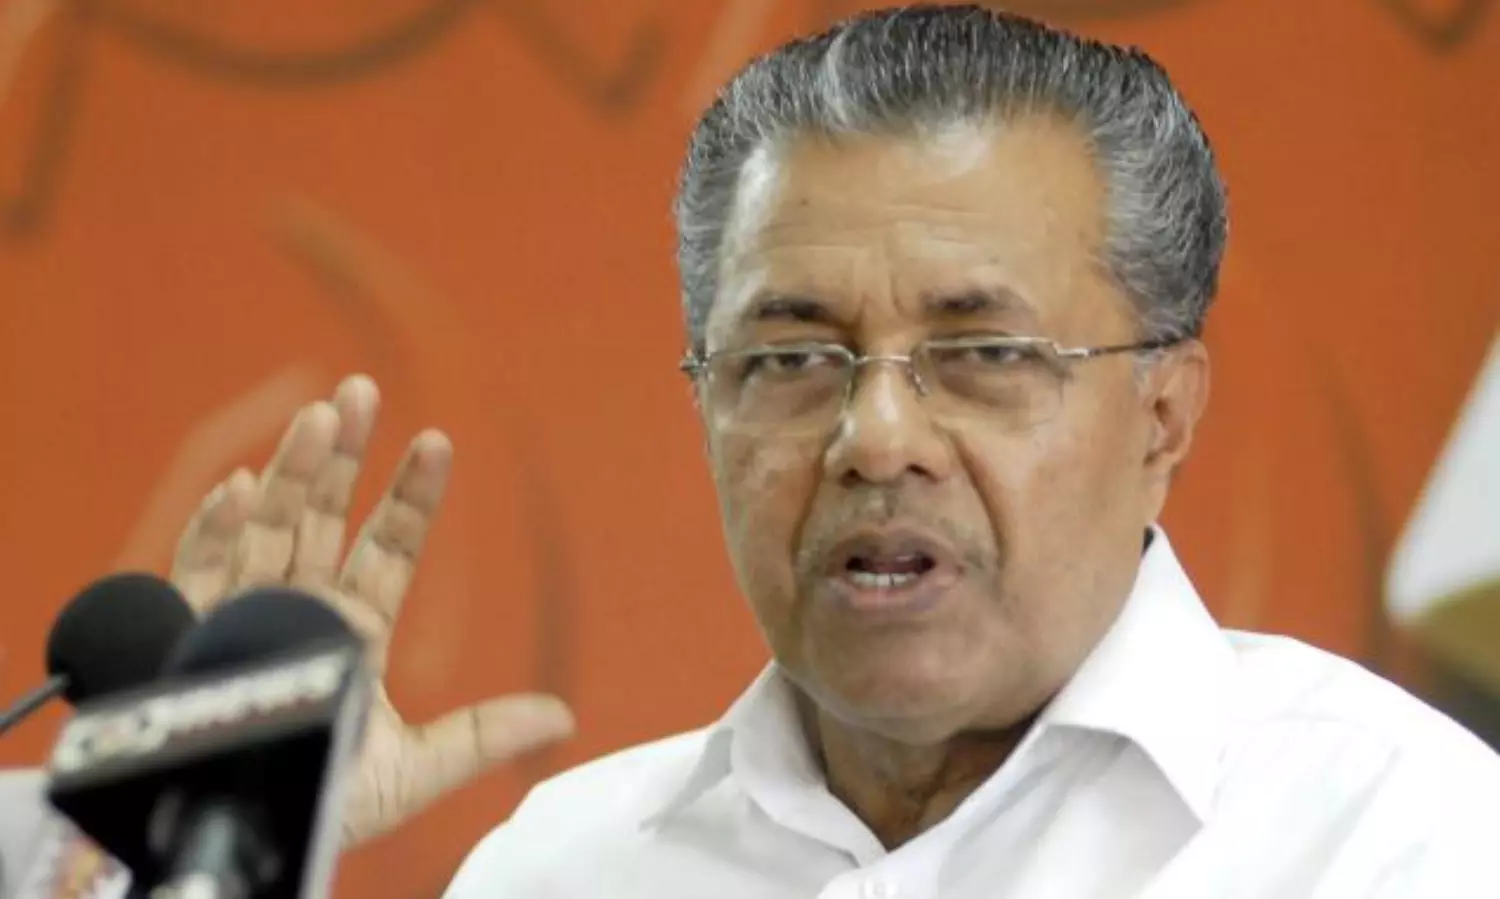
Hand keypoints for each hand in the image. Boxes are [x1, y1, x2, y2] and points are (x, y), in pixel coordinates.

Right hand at [167, 374, 575, 844]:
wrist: (247, 841)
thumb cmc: (323, 803)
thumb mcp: (412, 773)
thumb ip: (480, 737)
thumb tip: (562, 716)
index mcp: (353, 629)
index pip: (388, 549)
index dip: (411, 497)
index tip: (436, 442)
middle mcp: (297, 609)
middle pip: (321, 518)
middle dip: (343, 456)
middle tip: (363, 390)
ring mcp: (240, 614)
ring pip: (265, 527)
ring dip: (291, 471)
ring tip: (321, 417)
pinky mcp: (186, 634)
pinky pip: (196, 570)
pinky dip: (215, 529)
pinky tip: (240, 486)